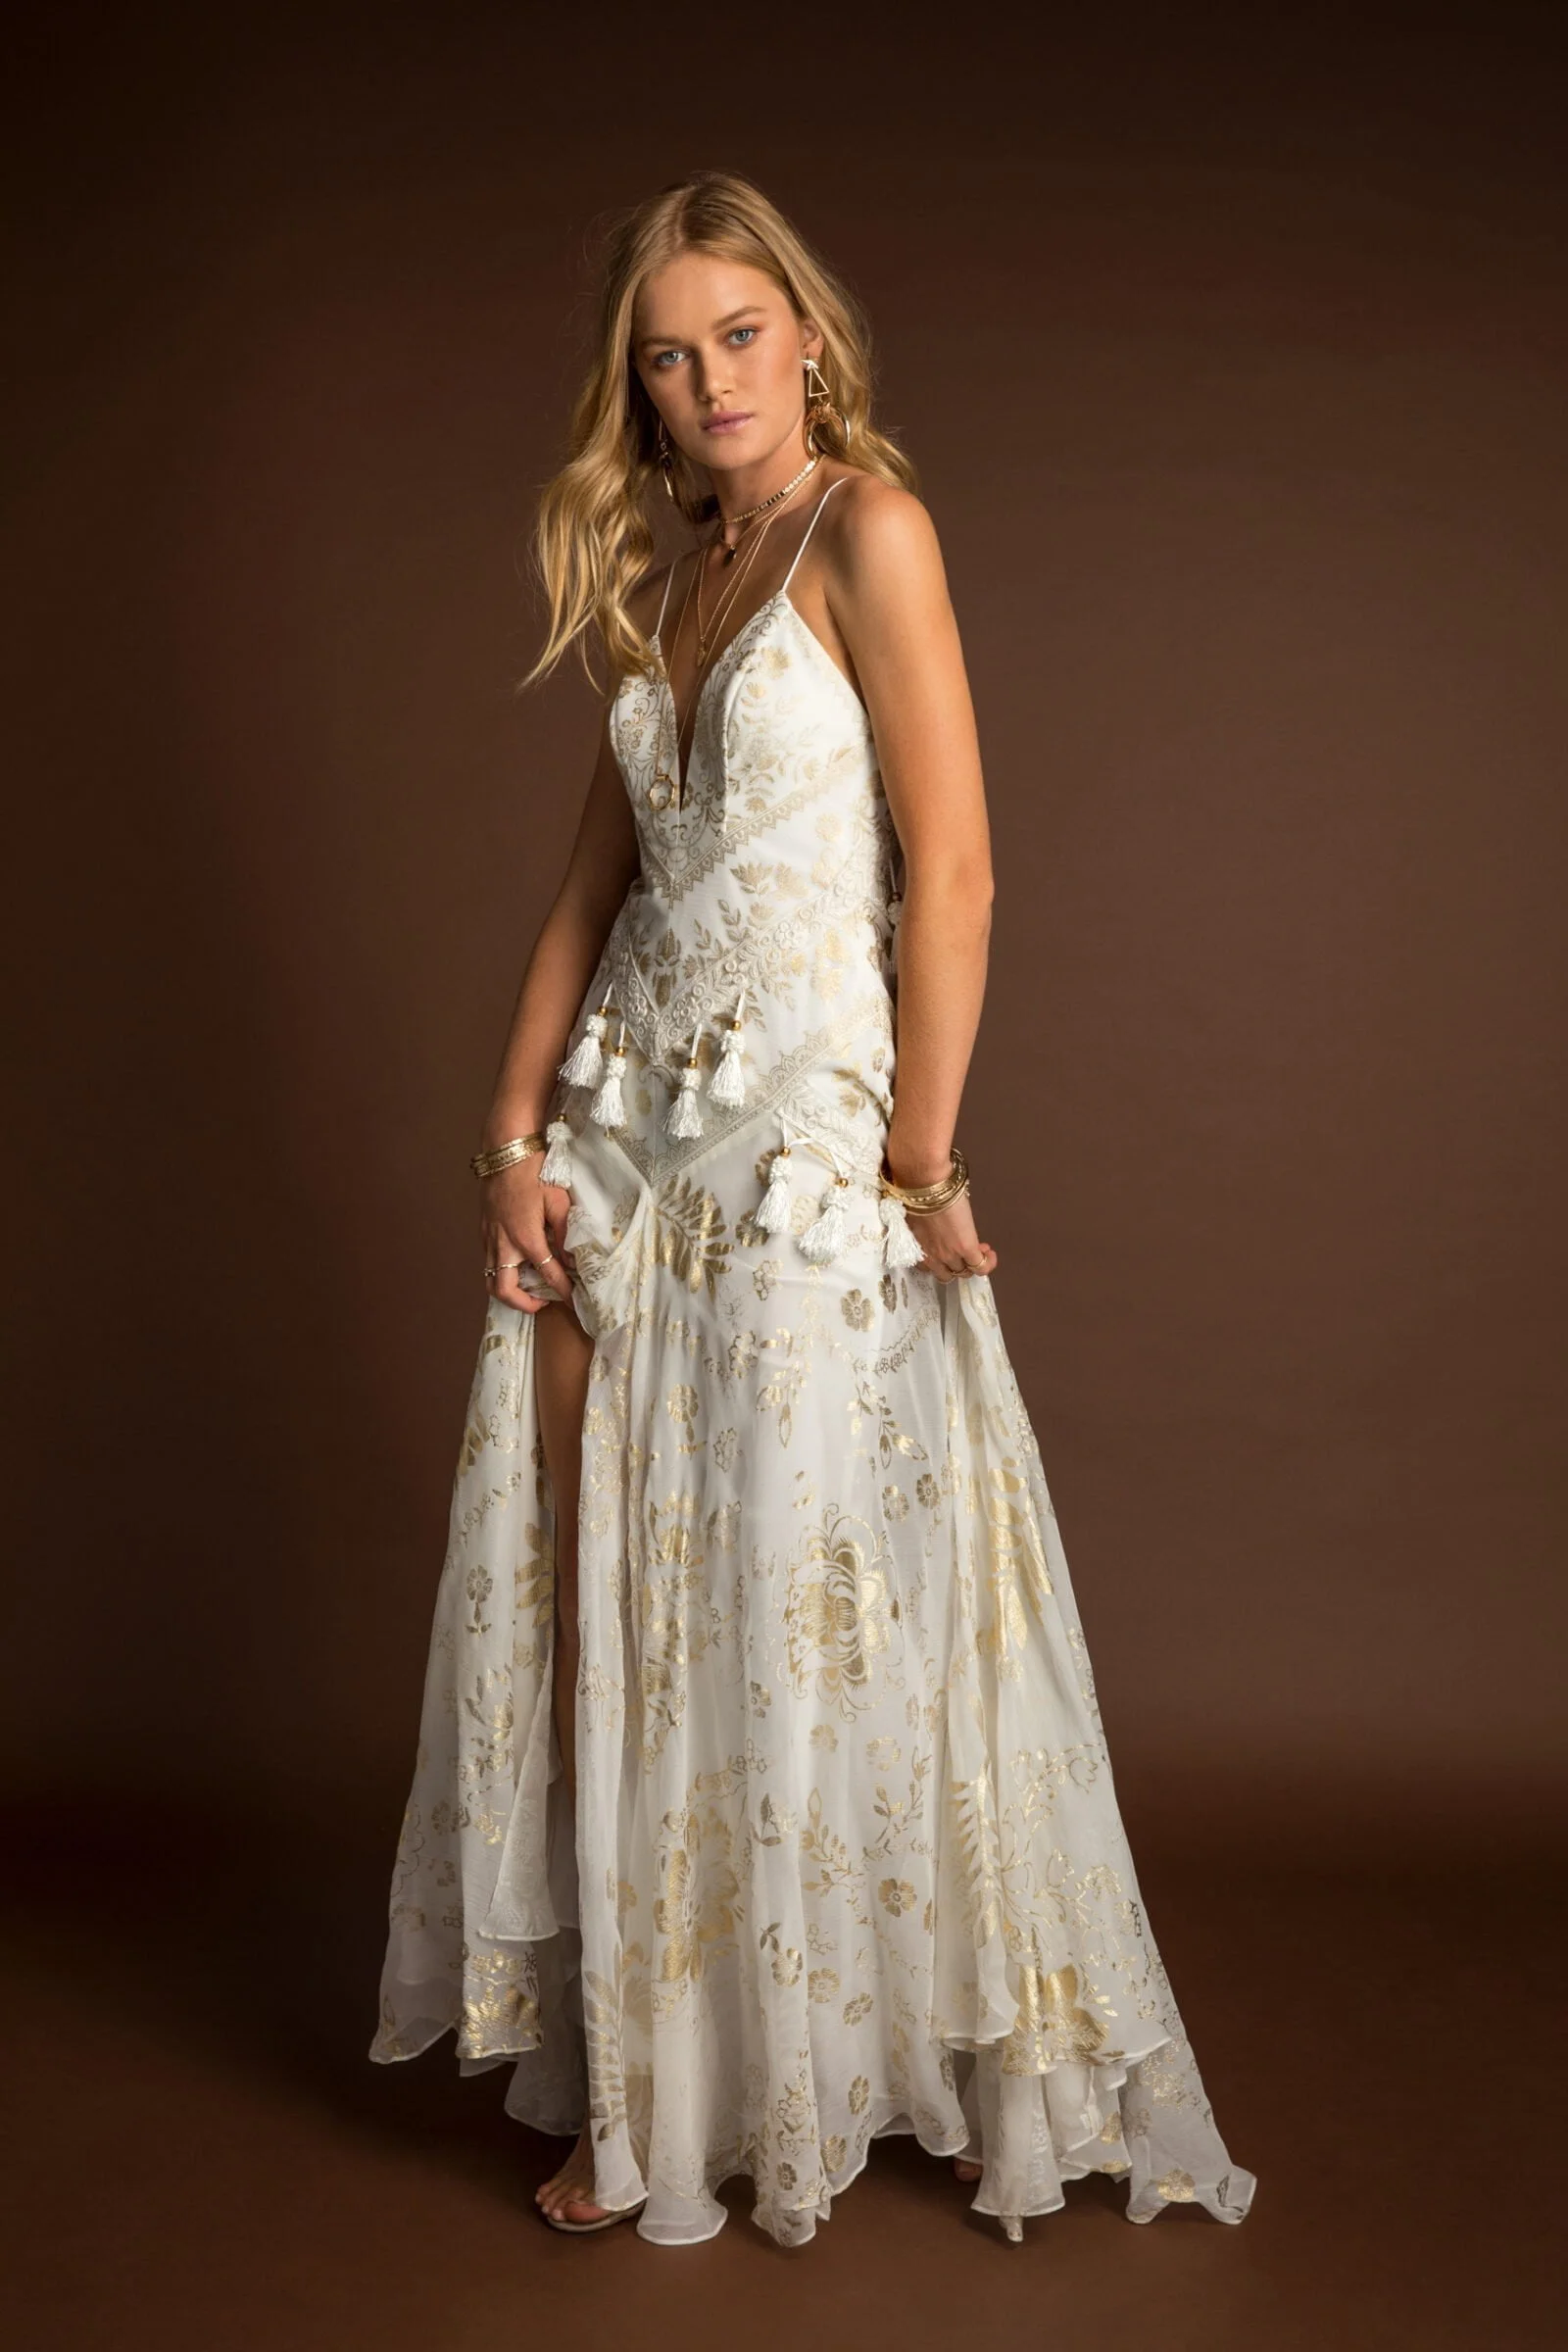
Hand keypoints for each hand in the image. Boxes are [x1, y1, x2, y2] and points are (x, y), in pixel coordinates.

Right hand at [481, 1156, 575, 1314]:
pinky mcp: (483, 1232)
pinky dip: (503, 1272)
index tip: (573, 1299)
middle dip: (524, 1304)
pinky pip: (489, 1263)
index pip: (547, 1274)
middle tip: (543, 1301)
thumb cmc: (534, 1173)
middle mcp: (503, 1244)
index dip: (562, 1290)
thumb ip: (565, 1232)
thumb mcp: (558, 1201)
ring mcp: (489, 1238)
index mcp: (526, 1237)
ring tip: (530, 1287)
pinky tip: (519, 1264)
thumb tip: (573, 1257)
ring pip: (491, 1280)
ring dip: (510, 1291)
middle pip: (504, 1291)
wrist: (505, 1153)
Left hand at [906, 1190, 996, 1281]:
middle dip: (958, 1265)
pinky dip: (988, 1263)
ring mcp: (949, 1254)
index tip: (948, 1252)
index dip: (942, 1262)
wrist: (924, 1187)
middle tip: (966, 1251)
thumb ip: (925, 1230)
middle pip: (948, 1274)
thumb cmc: (915, 1195)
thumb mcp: (916, 1220)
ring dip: (972, 1262)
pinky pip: (981, 1266)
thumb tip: (935, 1227)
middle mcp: (931, 1257)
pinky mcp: (966, 1247)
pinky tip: (990, 1253)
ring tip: (981, 1249)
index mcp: (916, 1250)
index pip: (929, 1268)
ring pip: (964, 1272)